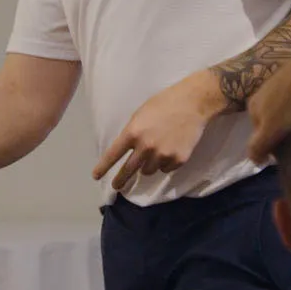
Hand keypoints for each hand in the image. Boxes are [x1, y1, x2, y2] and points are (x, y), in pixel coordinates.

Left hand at [94, 69, 223, 193]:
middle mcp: (146, 147)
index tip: (96, 176)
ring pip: (148, 171)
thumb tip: (127, 150)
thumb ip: (132, 133)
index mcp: (133, 133)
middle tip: (117, 186)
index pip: (113, 155)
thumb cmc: (164, 103)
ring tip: (157, 151)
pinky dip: (166, 163)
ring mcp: (162, 155)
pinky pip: (166, 169)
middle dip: (121, 180)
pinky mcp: (178, 160)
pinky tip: (171, 148)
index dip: (103, 167)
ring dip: (148, 166)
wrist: (194, 103)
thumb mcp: (141, 114)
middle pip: (128, 170)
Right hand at [246, 38, 290, 162]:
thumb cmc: (290, 104)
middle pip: (270, 119)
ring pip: (284, 107)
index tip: (287, 154)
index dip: (270, 146)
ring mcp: (280, 81)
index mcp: (253, 106)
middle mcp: (263, 92)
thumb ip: (257, 146)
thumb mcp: (270, 129)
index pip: (257, 134)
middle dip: (280, 131)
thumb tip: (254, 160)